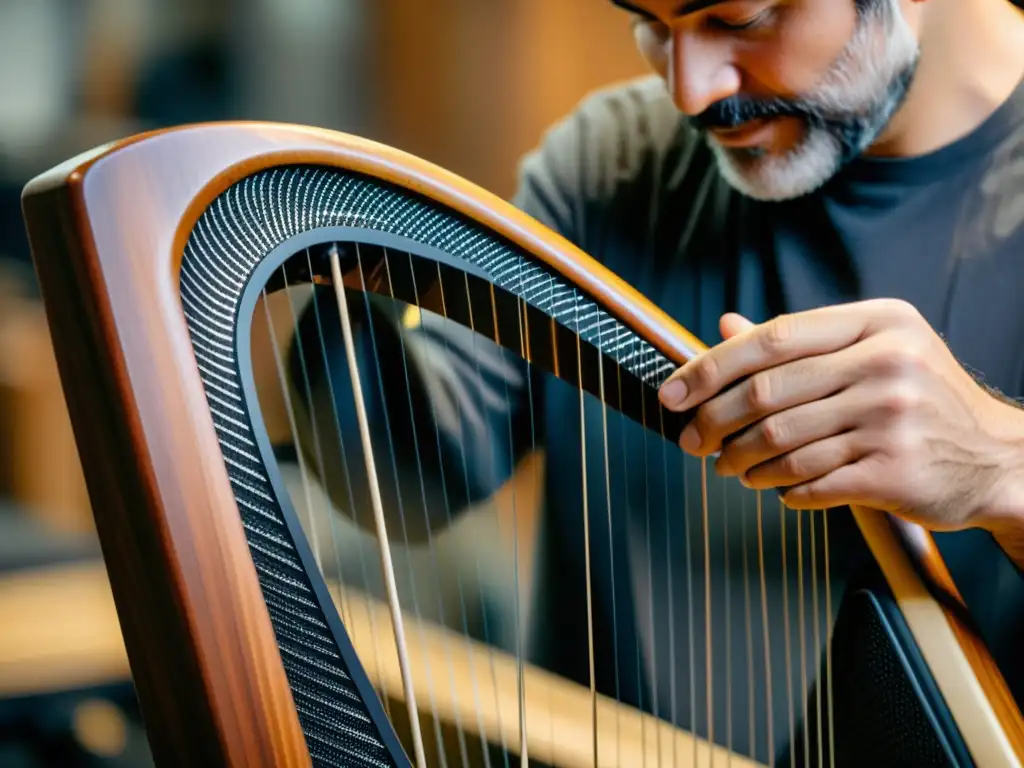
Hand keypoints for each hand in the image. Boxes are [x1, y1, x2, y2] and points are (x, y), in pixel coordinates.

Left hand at [657, 299, 1023, 531]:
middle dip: (713, 422)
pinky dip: (779, 487)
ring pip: (782, 442)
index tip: (671, 393)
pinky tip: (773, 486)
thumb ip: (798, 343)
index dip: (710, 367)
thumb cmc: (918, 399)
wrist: (996, 458)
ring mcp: (893, 417)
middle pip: (767, 393)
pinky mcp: (894, 470)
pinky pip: (809, 482)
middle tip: (692, 441)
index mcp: (877, 323)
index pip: (772, 339)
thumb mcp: (871, 352)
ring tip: (729, 467)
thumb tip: (725, 325)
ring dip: (741, 461)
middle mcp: (887, 363)